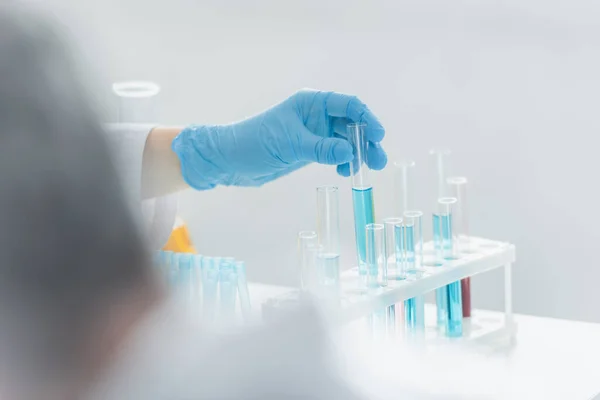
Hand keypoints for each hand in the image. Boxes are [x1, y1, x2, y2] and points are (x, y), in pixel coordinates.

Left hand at [172, 89, 386, 189]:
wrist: (231, 161)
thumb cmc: (255, 143)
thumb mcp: (290, 145)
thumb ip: (321, 148)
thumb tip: (350, 152)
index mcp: (311, 102)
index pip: (348, 105)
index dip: (366, 118)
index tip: (379, 136)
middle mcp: (316, 115)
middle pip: (352, 124)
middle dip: (367, 141)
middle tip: (379, 160)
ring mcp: (314, 133)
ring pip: (346, 140)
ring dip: (358, 154)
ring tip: (368, 169)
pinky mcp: (310, 150)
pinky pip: (335, 153)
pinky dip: (343, 162)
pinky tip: (344, 172)